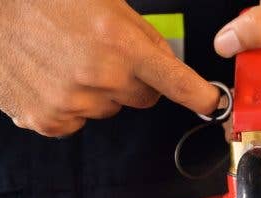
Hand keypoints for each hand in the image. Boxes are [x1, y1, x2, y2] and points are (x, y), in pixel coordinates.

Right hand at [0, 0, 217, 136]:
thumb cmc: (46, 3)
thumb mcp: (107, 7)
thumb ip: (145, 40)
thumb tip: (170, 67)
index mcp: (121, 45)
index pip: (176, 82)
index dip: (200, 96)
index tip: (214, 104)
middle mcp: (101, 78)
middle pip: (143, 99)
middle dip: (132, 82)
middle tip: (101, 55)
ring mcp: (73, 103)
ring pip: (109, 110)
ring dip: (98, 92)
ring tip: (67, 61)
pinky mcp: (48, 121)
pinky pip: (77, 122)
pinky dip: (69, 105)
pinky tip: (50, 78)